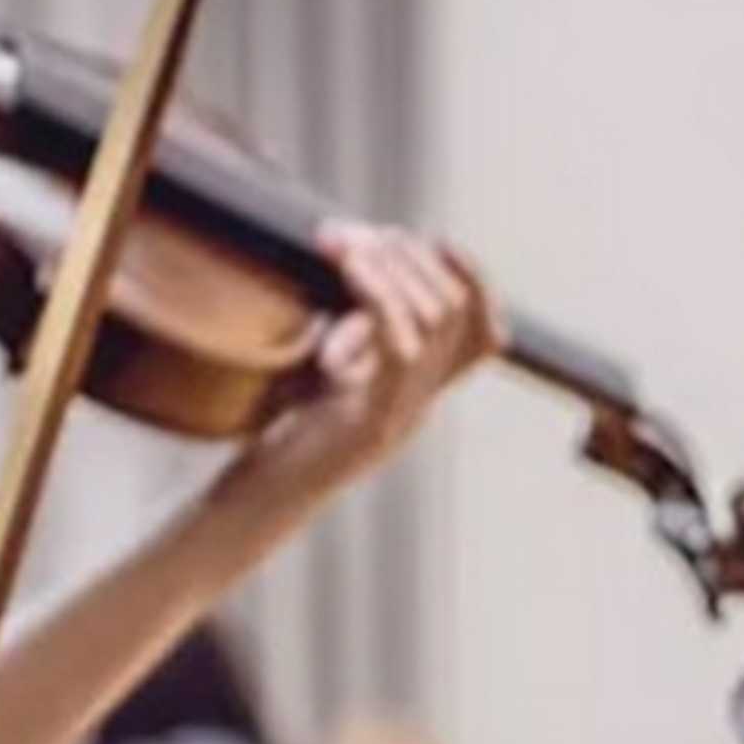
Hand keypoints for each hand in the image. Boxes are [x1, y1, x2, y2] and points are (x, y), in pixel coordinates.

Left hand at [216, 224, 499, 523]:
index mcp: (416, 394)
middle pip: (457, 311)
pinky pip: (400, 347)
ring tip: (343, 245)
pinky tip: (349, 269)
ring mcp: (402, 417)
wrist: (259, 506)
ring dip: (392, 266)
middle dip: (414, 257)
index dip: (474, 279)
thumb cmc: (279, 437)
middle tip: (361, 237)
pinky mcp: (373, 425)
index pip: (484, 334)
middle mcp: (420, 406)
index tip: (433, 239)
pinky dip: (379, 295)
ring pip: (436, 320)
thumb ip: (350, 331)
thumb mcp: (322, 374)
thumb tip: (357, 257)